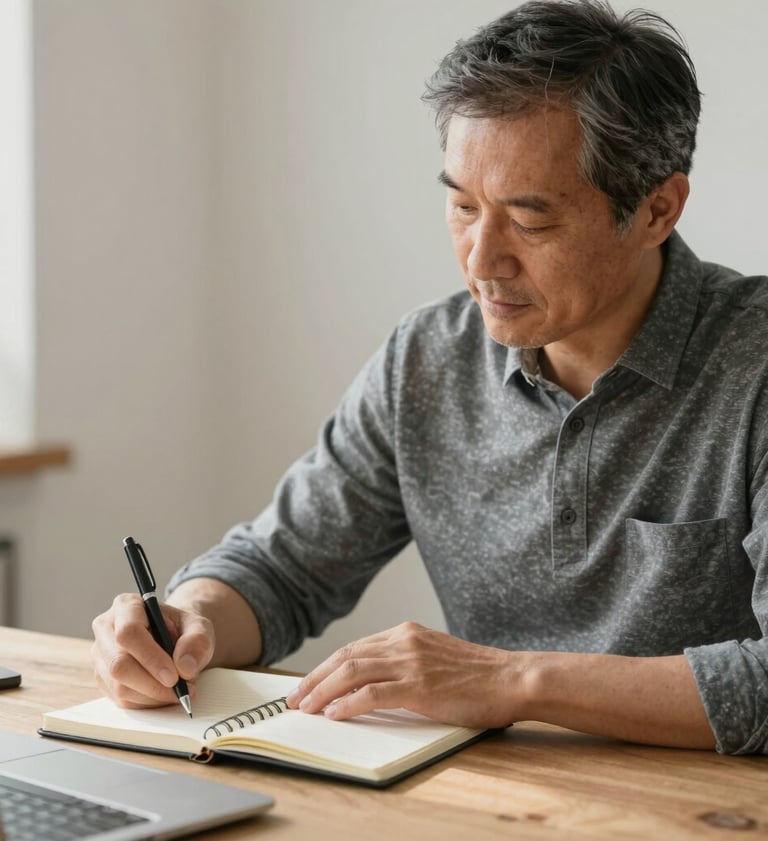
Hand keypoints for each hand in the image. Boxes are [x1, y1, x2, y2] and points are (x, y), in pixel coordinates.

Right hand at [91, 593, 214, 708]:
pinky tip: (164, 694)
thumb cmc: (183, 629)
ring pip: (118, 686)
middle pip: (118, 664)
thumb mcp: (199, 627)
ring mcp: (101, 655)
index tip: (174, 676)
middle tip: (180, 690)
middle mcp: (106, 628)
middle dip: (152, 684)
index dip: (150, 658)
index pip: (129, 633)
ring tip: (178, 691)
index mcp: (126, 605)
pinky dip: (147, 702)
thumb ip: (197, 641)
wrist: (175, 637)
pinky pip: (121, 699)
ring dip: (152, 696)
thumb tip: (184, 667)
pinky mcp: (102, 678)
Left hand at [285, 621, 519, 728]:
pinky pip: (372, 693)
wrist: (511, 678)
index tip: (307, 684)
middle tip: (294, 698)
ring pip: (352, 671)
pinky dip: (347, 704)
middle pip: (345, 656)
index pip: (354, 648)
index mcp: (406, 633)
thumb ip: (404, 663)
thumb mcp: (435, 658)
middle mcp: (404, 641)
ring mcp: (411, 661)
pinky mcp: (420, 685)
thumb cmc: (477, 675)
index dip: (326, 667)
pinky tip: (334, 714)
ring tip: (305, 708)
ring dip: (322, 691)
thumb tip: (370, 685)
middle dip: (314, 678)